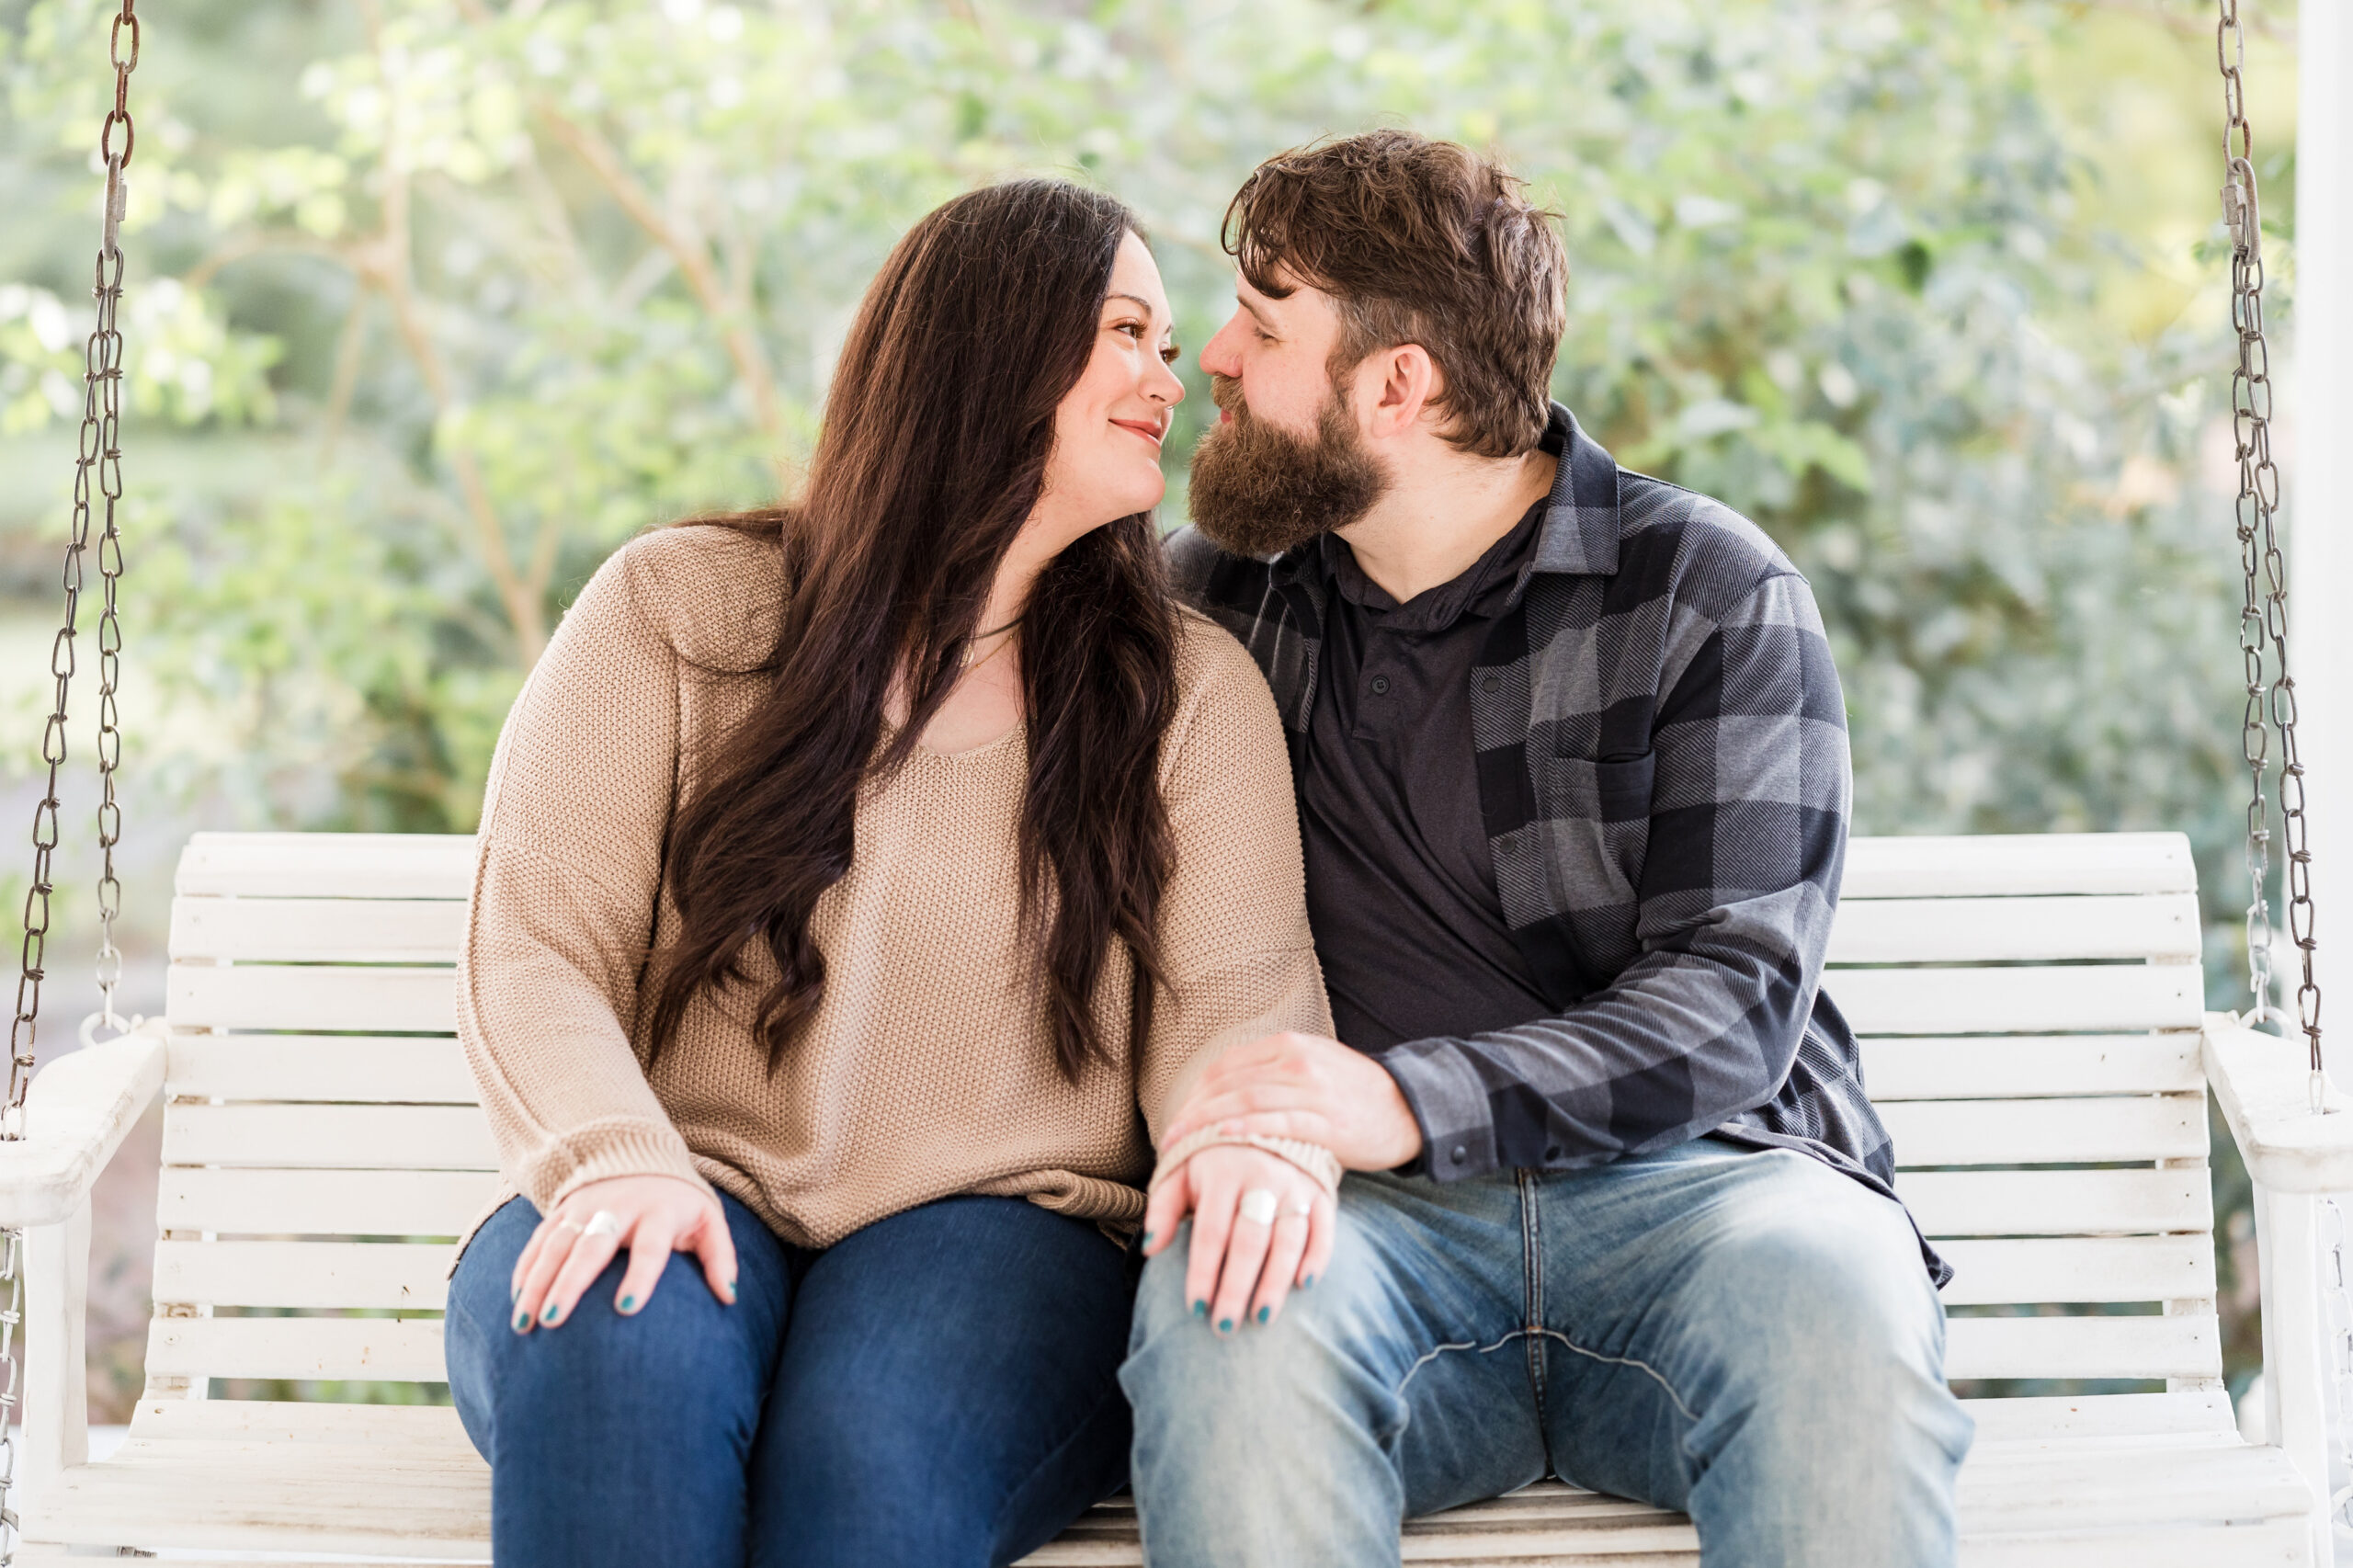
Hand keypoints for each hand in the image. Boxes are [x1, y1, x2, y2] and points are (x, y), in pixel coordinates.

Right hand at [508, 1174, 737, 1332]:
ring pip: (555, 1246)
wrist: (639, 1154)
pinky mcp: (561, 1210)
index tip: (628, 1309)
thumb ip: (720, 1258)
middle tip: (553, 1321)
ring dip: (536, 1283)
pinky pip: (538, 1240)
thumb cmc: (678, 1204)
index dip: (641, 1276)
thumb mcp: (707, 1221)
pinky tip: (516, 1301)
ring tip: (524, 1324)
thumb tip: (729, 1298)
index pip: (649, 1247)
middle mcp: (617, 1208)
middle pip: (591, 1248)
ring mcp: (584, 1207)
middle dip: (570, 1284)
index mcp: (657, 1213)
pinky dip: (525, 1269)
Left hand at [1142, 1144, 1332, 1330]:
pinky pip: (1324, 1227)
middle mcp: (1263, 1176)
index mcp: (1223, 1172)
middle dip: (1236, 1287)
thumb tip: (1150, 1249)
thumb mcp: (1179, 1171)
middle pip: (1250, 1241)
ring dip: (1276, 1281)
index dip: (1204, 1272)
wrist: (1258, 1117)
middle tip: (1224, 1326)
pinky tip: (1304, 1285)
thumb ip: (1162, 1207)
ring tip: (1261, 1318)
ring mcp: (1295, 1183)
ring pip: (1288, 1239)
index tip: (1195, 1308)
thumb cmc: (1210, 1158)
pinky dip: (1318, 1256)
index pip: (1212, 1232)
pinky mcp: (1321, 1190)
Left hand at [1161, 1030, 1422, 1170]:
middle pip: (1228, 1083)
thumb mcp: (1314, 1070)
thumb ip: (1275, 1077)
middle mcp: (1296, 1061)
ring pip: (1245, 1101)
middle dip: (1192, 1112)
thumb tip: (1230, 1098)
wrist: (1411, 1108)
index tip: (1175, 1119)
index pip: (1226, 1068)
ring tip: (1179, 1144)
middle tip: (1167, 1138)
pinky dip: (1244, 1128)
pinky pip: (1277, 1122)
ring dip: (1205, 1123)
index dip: (1195, 1094)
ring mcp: (1312, 1089)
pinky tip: (1220, 1138)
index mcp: (1289, 1046)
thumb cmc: (1356, 1097)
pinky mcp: (1326, 1120)